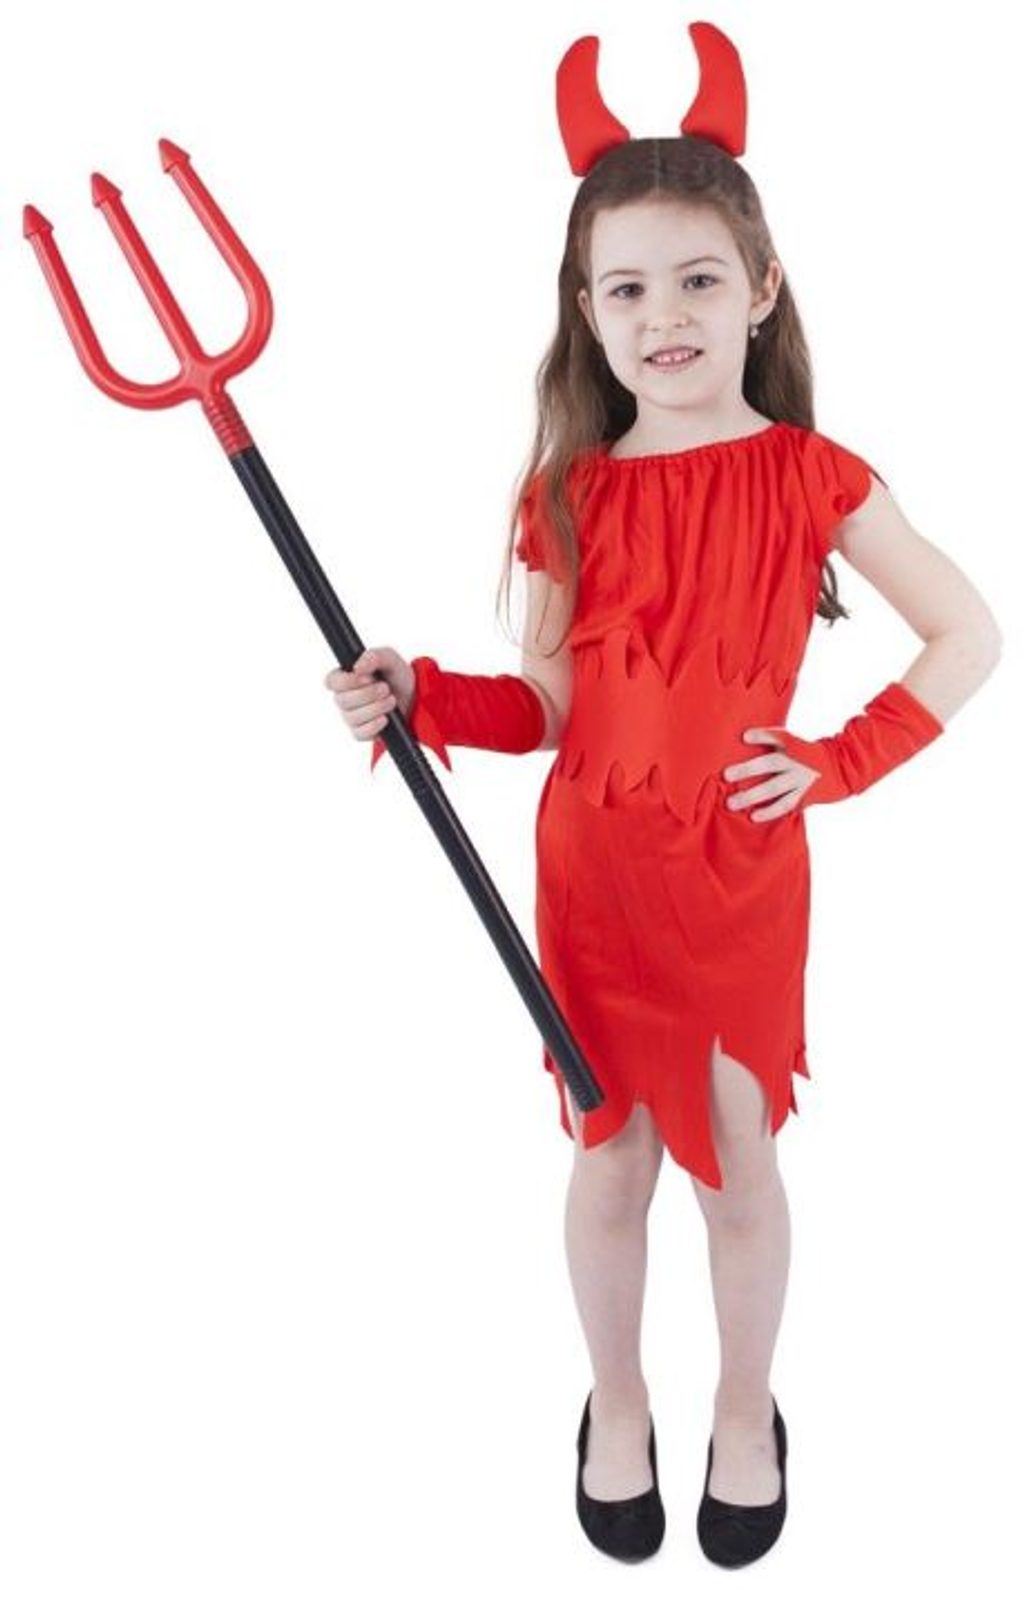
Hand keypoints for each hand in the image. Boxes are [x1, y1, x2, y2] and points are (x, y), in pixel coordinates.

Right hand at [324, 647, 416, 743]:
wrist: (414, 697)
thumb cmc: (396, 676)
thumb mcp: (390, 659)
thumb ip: (374, 656)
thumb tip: (357, 667)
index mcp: (345, 678)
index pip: (331, 682)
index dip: (347, 681)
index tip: (367, 678)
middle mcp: (344, 698)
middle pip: (343, 700)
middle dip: (369, 694)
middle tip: (385, 688)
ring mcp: (351, 717)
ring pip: (353, 717)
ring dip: (376, 708)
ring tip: (391, 700)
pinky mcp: (361, 732)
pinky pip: (360, 733)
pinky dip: (375, 725)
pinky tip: (385, 718)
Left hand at [722, 726, 837, 820]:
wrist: (842, 770)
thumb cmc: (809, 756)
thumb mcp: (796, 744)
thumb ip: (774, 744)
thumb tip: (743, 741)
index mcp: (795, 746)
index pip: (777, 737)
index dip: (761, 736)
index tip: (745, 737)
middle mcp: (797, 762)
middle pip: (770, 764)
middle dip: (747, 769)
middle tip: (726, 775)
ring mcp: (801, 780)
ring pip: (774, 789)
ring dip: (752, 796)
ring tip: (731, 803)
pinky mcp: (805, 797)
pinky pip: (784, 805)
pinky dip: (769, 811)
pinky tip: (753, 816)